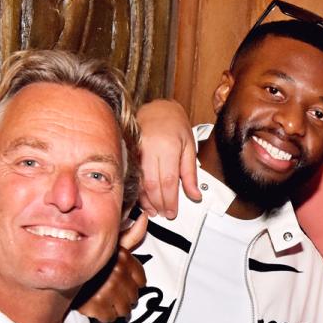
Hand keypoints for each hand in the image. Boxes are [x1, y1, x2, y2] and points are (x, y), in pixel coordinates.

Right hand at [76, 214, 147, 321]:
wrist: (59, 272)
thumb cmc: (86, 257)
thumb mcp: (109, 243)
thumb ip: (130, 235)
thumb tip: (145, 217)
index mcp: (122, 258)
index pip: (140, 280)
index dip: (132, 284)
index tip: (123, 284)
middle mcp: (117, 273)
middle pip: (133, 296)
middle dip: (124, 297)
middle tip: (111, 293)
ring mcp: (108, 290)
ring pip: (125, 309)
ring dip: (117, 308)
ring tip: (105, 300)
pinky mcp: (97, 306)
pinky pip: (110, 317)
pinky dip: (105, 316)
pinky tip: (98, 307)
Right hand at [137, 99, 200, 218]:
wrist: (156, 108)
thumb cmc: (175, 125)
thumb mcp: (189, 147)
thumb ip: (190, 173)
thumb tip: (195, 196)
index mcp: (167, 147)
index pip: (168, 181)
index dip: (169, 200)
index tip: (172, 212)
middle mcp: (149, 148)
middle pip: (151, 184)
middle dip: (158, 203)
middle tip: (164, 214)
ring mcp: (135, 150)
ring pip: (138, 182)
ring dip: (145, 200)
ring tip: (153, 211)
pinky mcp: (127, 152)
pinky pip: (131, 176)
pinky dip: (137, 190)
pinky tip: (142, 199)